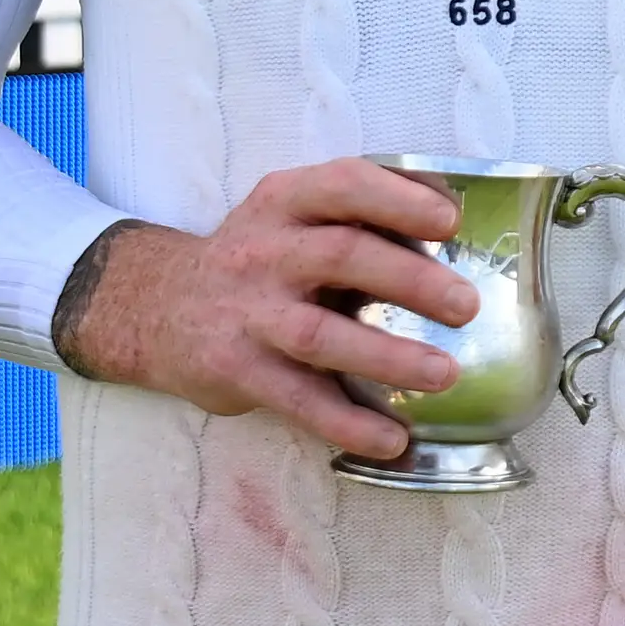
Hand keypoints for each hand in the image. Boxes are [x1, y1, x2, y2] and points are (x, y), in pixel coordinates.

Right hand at [52, 160, 475, 462]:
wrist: (158, 307)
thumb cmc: (259, 258)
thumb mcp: (292, 215)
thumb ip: (358, 212)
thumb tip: (454, 213)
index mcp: (286, 202)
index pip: (342, 186)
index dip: (398, 200)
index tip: (450, 221)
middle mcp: (263, 252)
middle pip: (340, 256)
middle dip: (410, 279)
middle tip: (466, 306)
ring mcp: (248, 314)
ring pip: (320, 335)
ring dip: (387, 357)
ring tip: (445, 374)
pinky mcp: (236, 371)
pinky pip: (298, 401)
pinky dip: (348, 423)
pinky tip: (393, 439)